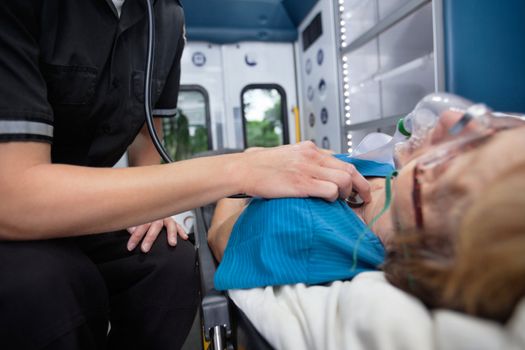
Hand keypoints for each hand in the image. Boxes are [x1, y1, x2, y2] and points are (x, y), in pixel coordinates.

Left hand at [126, 217, 187, 252]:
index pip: (140, 226)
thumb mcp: (134, 218)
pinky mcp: (173, 221)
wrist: (151, 203)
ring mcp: (166, 218)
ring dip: (171, 234)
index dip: (135, 237)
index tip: (130, 247)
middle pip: (154, 226)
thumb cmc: (142, 214)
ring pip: (170, 225)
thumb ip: (132, 224)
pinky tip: (184, 237)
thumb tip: (131, 230)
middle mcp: (158, 216)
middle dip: (149, 238)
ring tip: (172, 243)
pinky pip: (179, 226)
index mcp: (146, 215)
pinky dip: (181, 231)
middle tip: (144, 249)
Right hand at [238, 141, 370, 201]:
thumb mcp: (287, 156)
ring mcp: (308, 169)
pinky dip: (334, 198)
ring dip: (347, 193)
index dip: (354, 174)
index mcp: (309, 149)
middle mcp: (312, 156)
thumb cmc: (261, 167)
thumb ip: (303, 161)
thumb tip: (318, 172)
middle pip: (350, 169)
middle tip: (362, 197)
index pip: (342, 159)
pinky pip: (330, 190)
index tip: (358, 185)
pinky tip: (327, 202)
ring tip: (342, 201)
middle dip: (361, 185)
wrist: (243, 170)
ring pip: (344, 179)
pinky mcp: (302, 183)